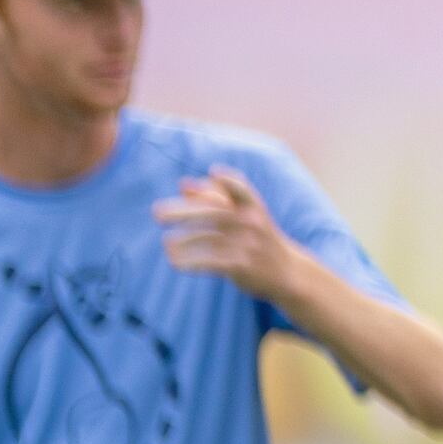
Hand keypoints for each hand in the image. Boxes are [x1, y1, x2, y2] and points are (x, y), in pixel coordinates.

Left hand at [155, 168, 302, 303]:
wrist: (286, 271)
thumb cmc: (258, 238)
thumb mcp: (244, 217)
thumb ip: (216, 198)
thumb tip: (183, 185)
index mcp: (253, 208)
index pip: (242, 190)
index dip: (229, 181)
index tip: (213, 171)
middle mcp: (251, 223)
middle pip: (215, 213)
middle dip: (184, 211)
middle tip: (156, 213)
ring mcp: (247, 245)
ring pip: (210, 239)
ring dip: (183, 241)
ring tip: (166, 242)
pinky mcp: (241, 266)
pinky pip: (211, 263)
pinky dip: (190, 262)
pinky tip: (174, 262)